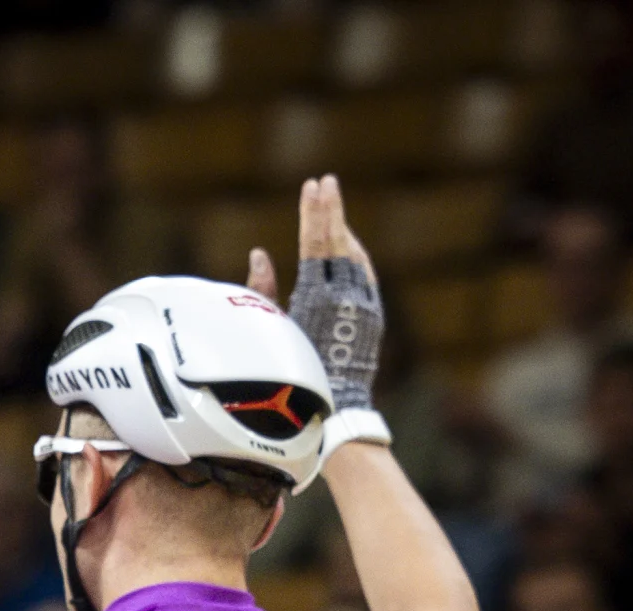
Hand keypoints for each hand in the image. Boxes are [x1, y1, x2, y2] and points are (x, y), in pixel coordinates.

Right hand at [258, 174, 381, 413]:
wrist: (333, 406)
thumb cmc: (292, 371)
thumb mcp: (271, 329)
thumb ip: (264, 289)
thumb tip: (259, 253)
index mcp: (315, 297)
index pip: (316, 244)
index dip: (314, 213)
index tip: (312, 186)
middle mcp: (343, 296)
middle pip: (336, 242)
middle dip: (329, 210)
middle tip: (325, 182)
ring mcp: (362, 303)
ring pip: (353, 256)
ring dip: (342, 231)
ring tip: (332, 210)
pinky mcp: (373, 313)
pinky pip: (363, 274)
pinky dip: (354, 256)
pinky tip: (347, 245)